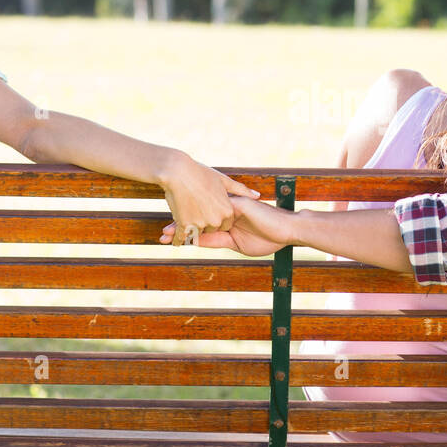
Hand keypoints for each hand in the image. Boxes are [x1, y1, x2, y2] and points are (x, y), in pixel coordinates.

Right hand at [158, 153, 259, 245]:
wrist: (177, 171)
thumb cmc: (200, 174)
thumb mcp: (223, 180)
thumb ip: (241, 191)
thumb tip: (258, 196)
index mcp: (227, 211)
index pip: (225, 224)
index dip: (217, 217)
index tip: (209, 208)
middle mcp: (216, 220)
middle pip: (212, 229)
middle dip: (205, 224)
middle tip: (195, 212)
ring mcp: (201, 224)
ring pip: (197, 232)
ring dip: (190, 230)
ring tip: (182, 219)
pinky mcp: (185, 225)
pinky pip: (183, 237)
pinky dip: (177, 239)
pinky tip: (172, 239)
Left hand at [161, 195, 294, 255]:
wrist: (286, 231)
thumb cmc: (266, 239)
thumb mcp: (235, 244)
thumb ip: (216, 240)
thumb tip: (196, 242)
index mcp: (224, 220)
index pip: (201, 227)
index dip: (184, 232)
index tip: (167, 239)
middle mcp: (223, 211)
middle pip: (197, 218)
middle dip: (179, 227)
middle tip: (160, 236)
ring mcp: (228, 206)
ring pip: (202, 213)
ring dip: (184, 222)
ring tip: (167, 232)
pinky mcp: (234, 203)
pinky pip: (213, 210)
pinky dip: (199, 218)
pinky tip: (187, 224)